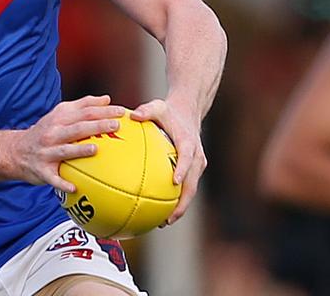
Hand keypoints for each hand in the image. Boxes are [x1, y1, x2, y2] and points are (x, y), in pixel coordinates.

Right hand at [9, 95, 125, 192]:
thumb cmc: (46, 132)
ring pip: (65, 151)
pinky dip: (62, 183)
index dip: (103, 110)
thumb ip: (82, 105)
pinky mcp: (42, 170)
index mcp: (59, 119)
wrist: (15, 152)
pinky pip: (53, 179)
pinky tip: (74, 188)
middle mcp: (52, 134)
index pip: (84, 112)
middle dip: (96, 126)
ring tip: (96, 149)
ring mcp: (46, 152)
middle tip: (116, 126)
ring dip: (79, 150)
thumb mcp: (59, 115)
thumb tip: (106, 99)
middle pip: (77, 128)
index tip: (121, 111)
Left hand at [131, 97, 204, 224]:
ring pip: (191, 190)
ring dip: (180, 207)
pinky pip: (186, 188)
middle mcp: (196, 157)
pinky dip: (176, 201)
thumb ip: (146, 110)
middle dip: (183, 202)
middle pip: (192, 184)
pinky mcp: (193, 171)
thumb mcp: (158, 106)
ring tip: (164, 222)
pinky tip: (159, 212)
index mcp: (188, 143)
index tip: (174, 182)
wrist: (188, 112)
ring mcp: (197, 166)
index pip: (187, 158)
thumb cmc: (169, 111)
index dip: (182, 170)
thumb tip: (133, 115)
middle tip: (168, 218)